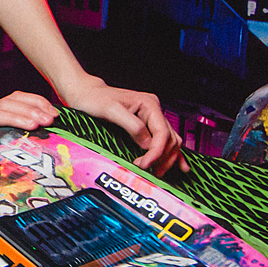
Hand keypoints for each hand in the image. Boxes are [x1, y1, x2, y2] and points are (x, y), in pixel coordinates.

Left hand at [60, 77, 186, 176]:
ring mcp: (152, 117)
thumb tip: (147, 144)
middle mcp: (154, 110)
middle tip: (150, 172)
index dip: (156, 152)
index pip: (162, 133)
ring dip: (167, 158)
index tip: (145, 165)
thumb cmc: (95, 99)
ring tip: (158, 173)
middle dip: (163, 158)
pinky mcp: (147, 125)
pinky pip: (165, 141)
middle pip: (170, 139)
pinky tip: (181, 165)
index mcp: (149, 104)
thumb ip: (132, 125)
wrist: (86, 93)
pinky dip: (172, 154)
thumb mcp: (111, 110)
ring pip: (170, 141)